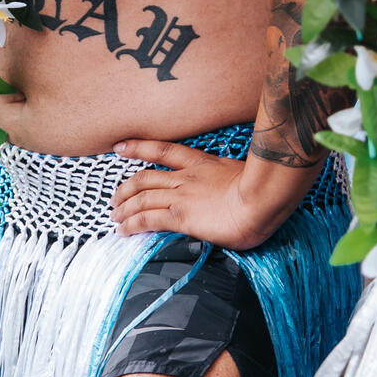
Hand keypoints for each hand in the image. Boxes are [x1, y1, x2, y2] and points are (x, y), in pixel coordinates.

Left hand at [112, 138, 300, 250]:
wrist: (263, 197)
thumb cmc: (262, 188)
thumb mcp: (241, 174)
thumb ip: (227, 178)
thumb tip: (228, 184)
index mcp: (202, 164)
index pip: (163, 150)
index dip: (138, 147)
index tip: (120, 147)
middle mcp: (186, 177)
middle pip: (145, 178)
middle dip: (126, 187)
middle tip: (115, 196)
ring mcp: (182, 196)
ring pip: (142, 198)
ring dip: (124, 208)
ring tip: (114, 216)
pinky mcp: (182, 216)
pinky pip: (149, 219)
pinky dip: (132, 224)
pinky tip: (123, 230)